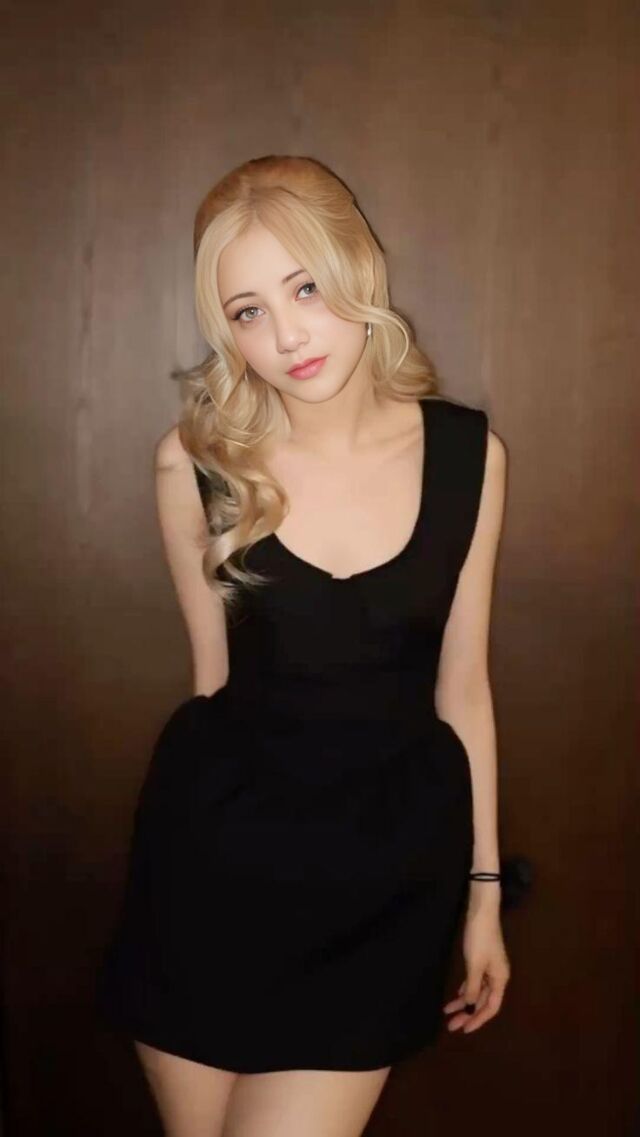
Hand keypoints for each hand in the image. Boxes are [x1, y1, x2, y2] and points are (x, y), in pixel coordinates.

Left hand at [443, 898, 510, 1032]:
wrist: (481, 912)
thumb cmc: (480, 939)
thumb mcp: (474, 965)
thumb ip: (472, 988)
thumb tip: (470, 1008)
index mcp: (500, 979)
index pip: (491, 1007)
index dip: (478, 1019)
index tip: (464, 1029)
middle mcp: (497, 977)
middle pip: (483, 1001)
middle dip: (467, 1014)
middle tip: (451, 1025)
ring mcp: (490, 968)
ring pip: (477, 992)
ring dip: (464, 1002)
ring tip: (448, 1012)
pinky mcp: (482, 961)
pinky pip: (474, 982)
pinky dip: (465, 990)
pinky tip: (457, 996)